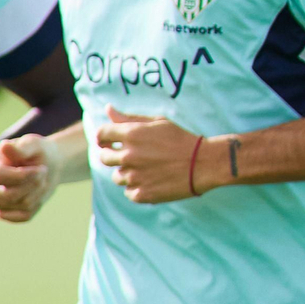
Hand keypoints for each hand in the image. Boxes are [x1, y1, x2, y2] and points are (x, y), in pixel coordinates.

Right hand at [0, 134, 66, 221]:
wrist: (49, 165)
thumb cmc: (38, 151)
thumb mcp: (34, 144)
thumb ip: (20, 147)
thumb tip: (3, 146)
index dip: (22, 176)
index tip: (41, 169)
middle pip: (5, 195)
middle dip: (30, 186)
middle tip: (44, 173)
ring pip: (15, 205)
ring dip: (36, 193)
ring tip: (42, 180)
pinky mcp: (6, 212)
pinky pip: (22, 216)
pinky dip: (36, 206)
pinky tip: (38, 194)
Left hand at [96, 106, 216, 202]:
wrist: (203, 163)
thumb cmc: (181, 139)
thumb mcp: (157, 123)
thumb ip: (129, 118)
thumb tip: (107, 109)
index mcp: (132, 134)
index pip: (102, 134)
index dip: (103, 137)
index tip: (109, 141)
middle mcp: (129, 155)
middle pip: (104, 157)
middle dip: (112, 155)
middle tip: (130, 156)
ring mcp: (134, 176)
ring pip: (117, 176)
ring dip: (127, 173)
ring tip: (147, 169)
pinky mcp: (142, 194)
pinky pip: (128, 192)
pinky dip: (137, 188)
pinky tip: (152, 180)